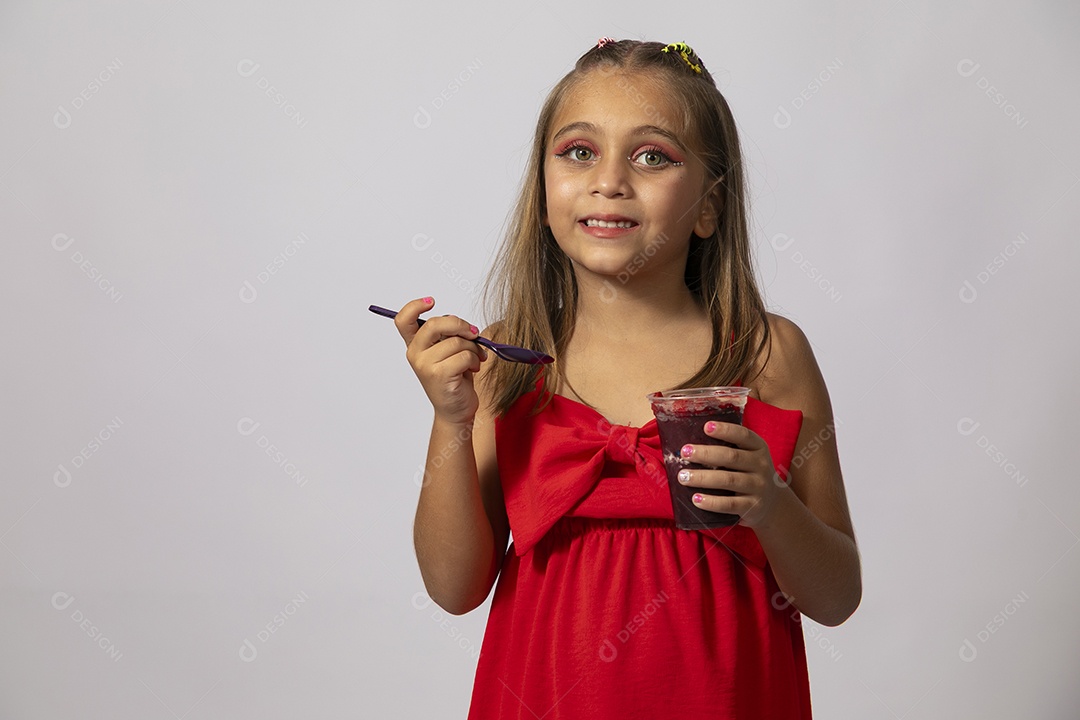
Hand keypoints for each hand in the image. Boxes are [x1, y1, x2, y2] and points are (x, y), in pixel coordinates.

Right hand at [395, 296, 488, 425]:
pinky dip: (475, 360)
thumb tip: (461, 324)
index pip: (404, 320)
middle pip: (435, 324)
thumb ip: (448, 334)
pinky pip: (464, 356)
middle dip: (460, 325)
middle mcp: (415, 354)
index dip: (415, 306)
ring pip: (456, 341)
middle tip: (473, 333)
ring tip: (476, 359)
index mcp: (415, 345)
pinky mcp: (439, 375)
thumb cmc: (455, 378)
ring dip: (474, 349)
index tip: (431, 301)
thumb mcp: (449, 351)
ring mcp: (425, 365)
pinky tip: (474, 368)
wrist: (456, 410)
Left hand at [678, 421, 791, 528]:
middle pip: (731, 457)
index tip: (706, 427)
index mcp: (758, 448)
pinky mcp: (752, 506)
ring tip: (683, 477)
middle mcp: (760, 465)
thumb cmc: (750, 474)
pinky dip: (712, 502)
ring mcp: (758, 487)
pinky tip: (696, 499)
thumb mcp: (749, 457)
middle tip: (684, 452)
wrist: (774, 504)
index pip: (743, 435)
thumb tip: (691, 445)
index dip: (725, 430)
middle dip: (705, 454)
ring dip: (703, 478)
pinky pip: (730, 504)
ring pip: (728, 480)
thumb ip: (728, 449)